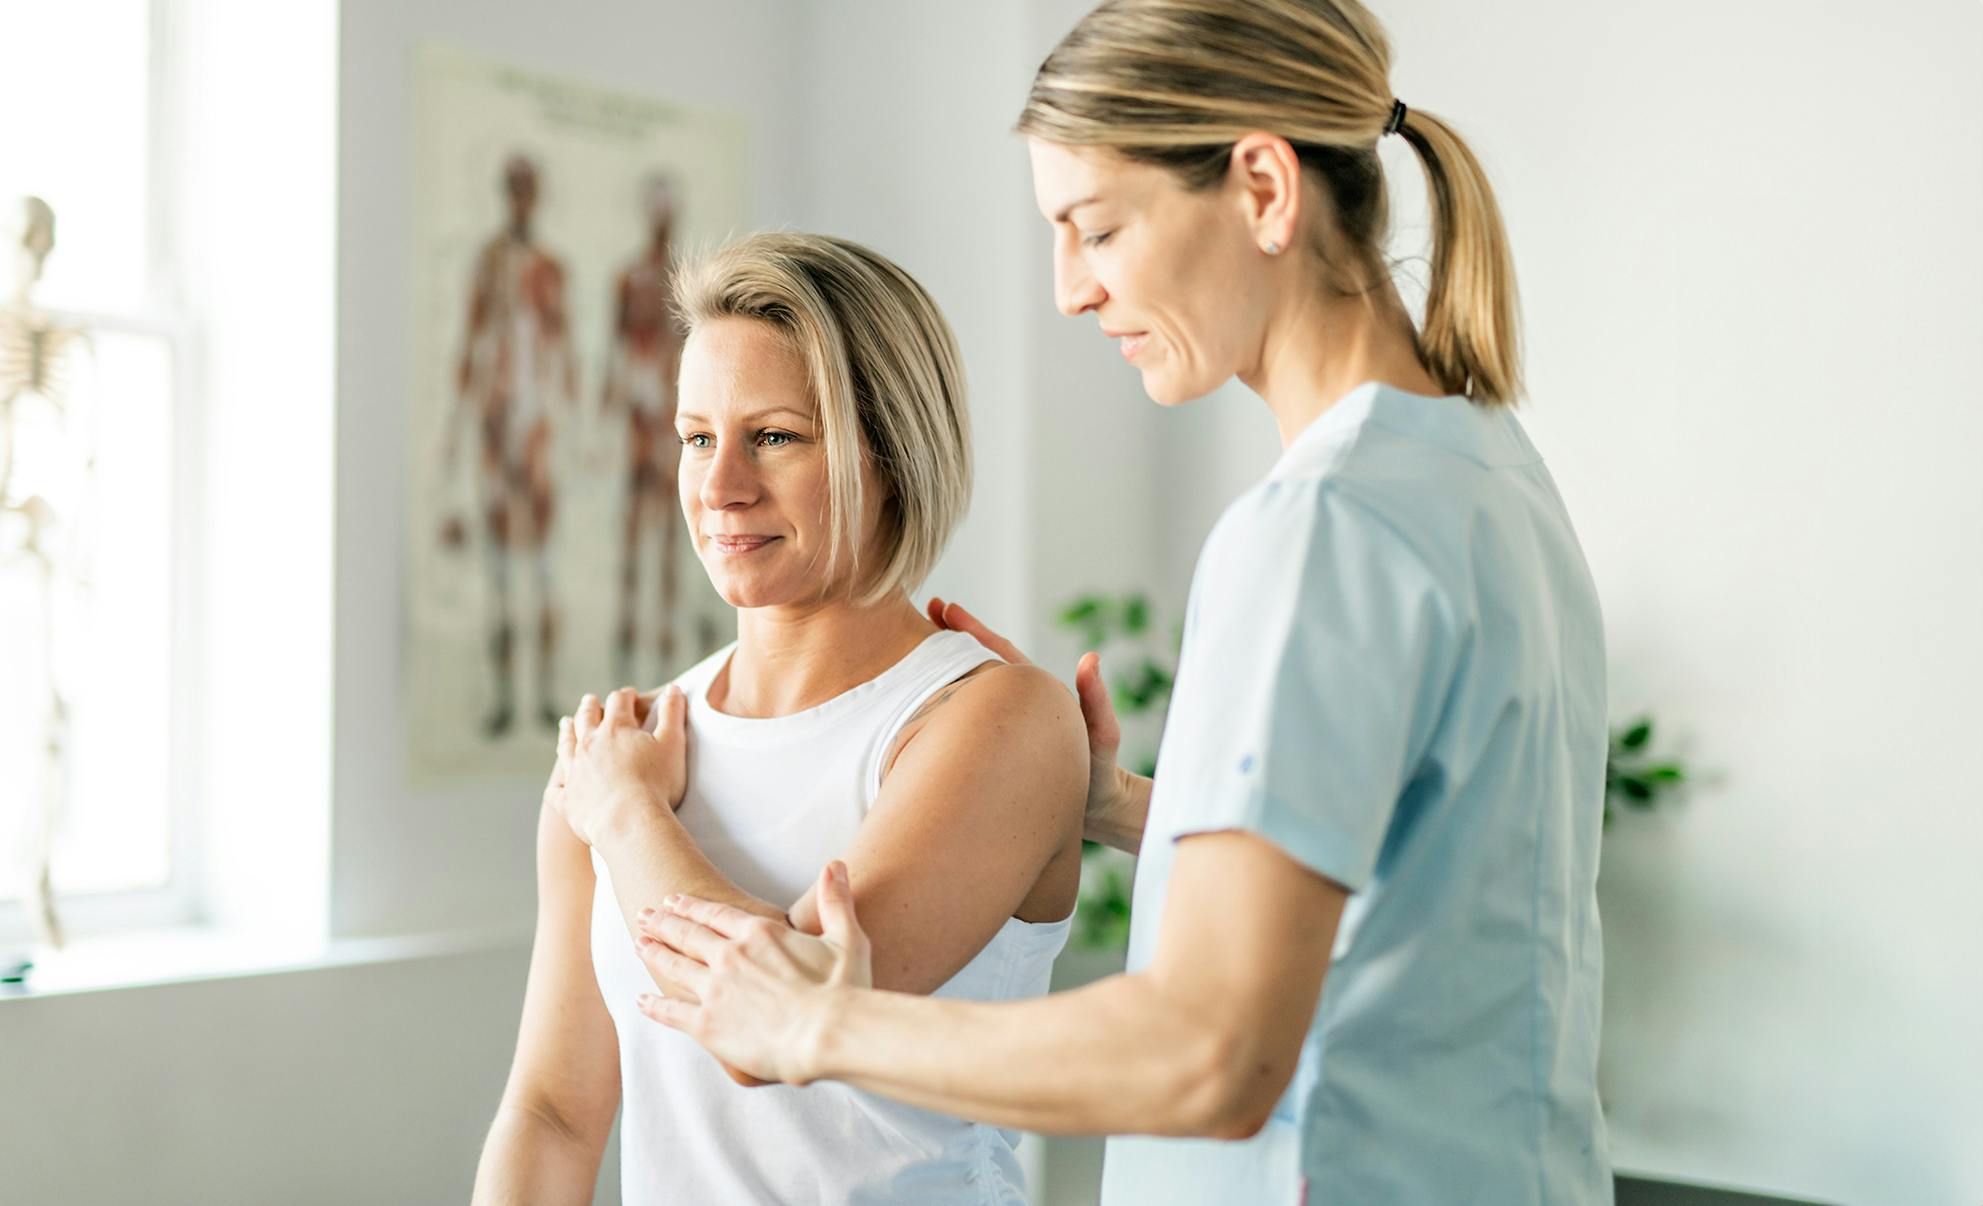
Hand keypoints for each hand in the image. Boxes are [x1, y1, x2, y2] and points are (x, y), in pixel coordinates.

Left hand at [552, 685, 687, 845]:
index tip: (630, 694)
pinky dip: (557, 788)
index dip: (626, 696)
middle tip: (590, 700)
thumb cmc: (656, 783)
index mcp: (615, 728)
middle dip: (590, 707)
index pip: (619, 702)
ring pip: (566, 746)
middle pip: (586, 718)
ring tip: (566, 724)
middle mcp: (589, 744)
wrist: (630, 821)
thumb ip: (673, 714)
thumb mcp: (673, 743)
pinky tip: (556, 787)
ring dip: (566, 732)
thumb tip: (675, 688)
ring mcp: (575, 771)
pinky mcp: (569, 800)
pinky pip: (557, 792)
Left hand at [634, 860, 871, 1084]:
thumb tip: (836, 865)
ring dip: (654, 953)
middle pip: (688, 934)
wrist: (828, 1034)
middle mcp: (730, 956)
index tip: (674, 899)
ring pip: (674, 966)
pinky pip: (672, 1012)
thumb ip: (835, 902)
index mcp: (759, 934)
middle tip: (645, 915)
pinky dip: (655, 1005)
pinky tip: (642, 1001)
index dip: (693, 906)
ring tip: (639, 944)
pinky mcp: (707, 1025)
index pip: (716, 914)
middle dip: (664, 923)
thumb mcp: (847, 938)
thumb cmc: (844, 990)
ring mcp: (714, 990)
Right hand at [926, 596, 1135, 838]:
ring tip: (915, 646)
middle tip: (928, 609)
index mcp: (1034, 693)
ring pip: (968, 689)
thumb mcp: (1102, 734)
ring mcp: (1004, 725)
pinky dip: (945, 704)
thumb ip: (1096, 699)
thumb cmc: (1102, 771)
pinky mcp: (995, 747)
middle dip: (952, 636)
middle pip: (978, 662)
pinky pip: (965, 721)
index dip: (973, 631)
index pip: (999, 654)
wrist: (1099, 809)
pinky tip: (921, 702)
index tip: (948, 609)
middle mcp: (1016, 705)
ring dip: (944, 669)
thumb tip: (1090, 658)